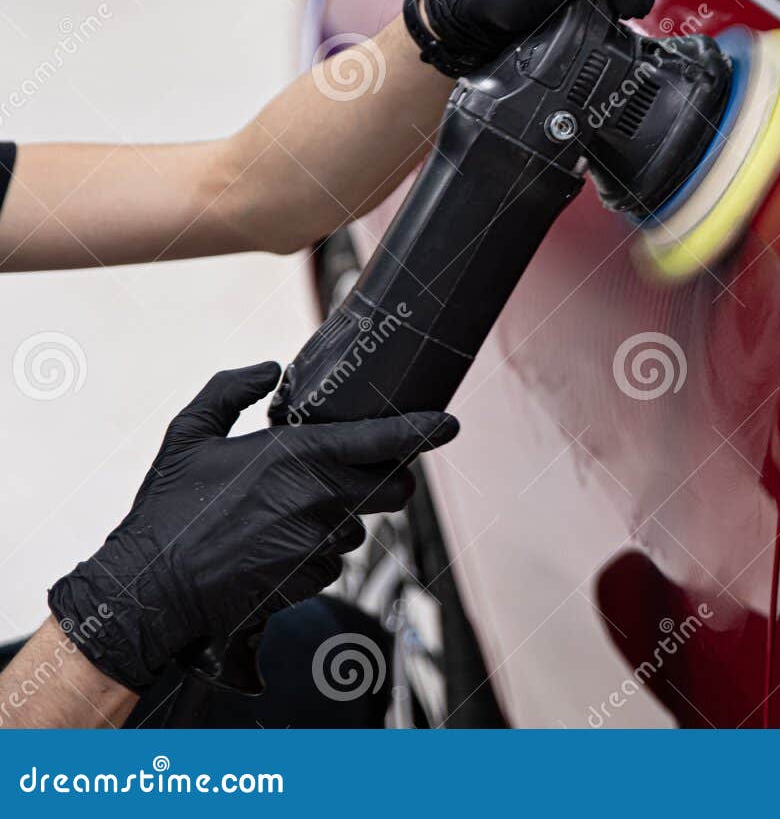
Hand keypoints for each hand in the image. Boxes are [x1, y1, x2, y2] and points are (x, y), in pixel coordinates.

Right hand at [47, 362, 458, 690]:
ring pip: (360, 526)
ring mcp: (319, 543)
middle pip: (393, 488)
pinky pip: (335, 562)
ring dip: (340, 518)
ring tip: (284, 517)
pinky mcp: (313, 578)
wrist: (151, 589)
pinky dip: (315, 553)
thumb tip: (270, 369)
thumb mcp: (189, 433)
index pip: (383, 438)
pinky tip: (273, 549)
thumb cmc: (168, 508)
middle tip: (361, 472)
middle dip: (388, 479)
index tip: (449, 424)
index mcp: (298, 455)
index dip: (424, 430)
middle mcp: (319, 498)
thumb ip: (231, 389)